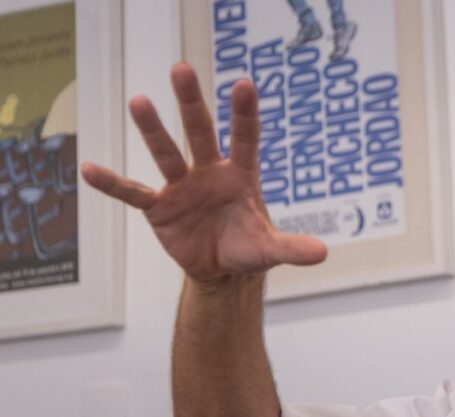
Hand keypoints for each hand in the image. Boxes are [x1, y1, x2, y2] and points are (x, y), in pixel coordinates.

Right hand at [81, 62, 325, 283]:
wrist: (222, 269)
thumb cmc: (249, 248)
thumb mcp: (270, 249)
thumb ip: (292, 248)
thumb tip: (323, 254)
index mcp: (241, 175)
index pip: (245, 139)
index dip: (244, 114)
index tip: (245, 83)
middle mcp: (210, 172)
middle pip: (200, 131)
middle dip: (192, 102)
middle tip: (182, 68)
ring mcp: (182, 186)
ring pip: (166, 153)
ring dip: (153, 130)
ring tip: (139, 100)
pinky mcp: (160, 207)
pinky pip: (133, 193)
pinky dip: (113, 183)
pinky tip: (89, 169)